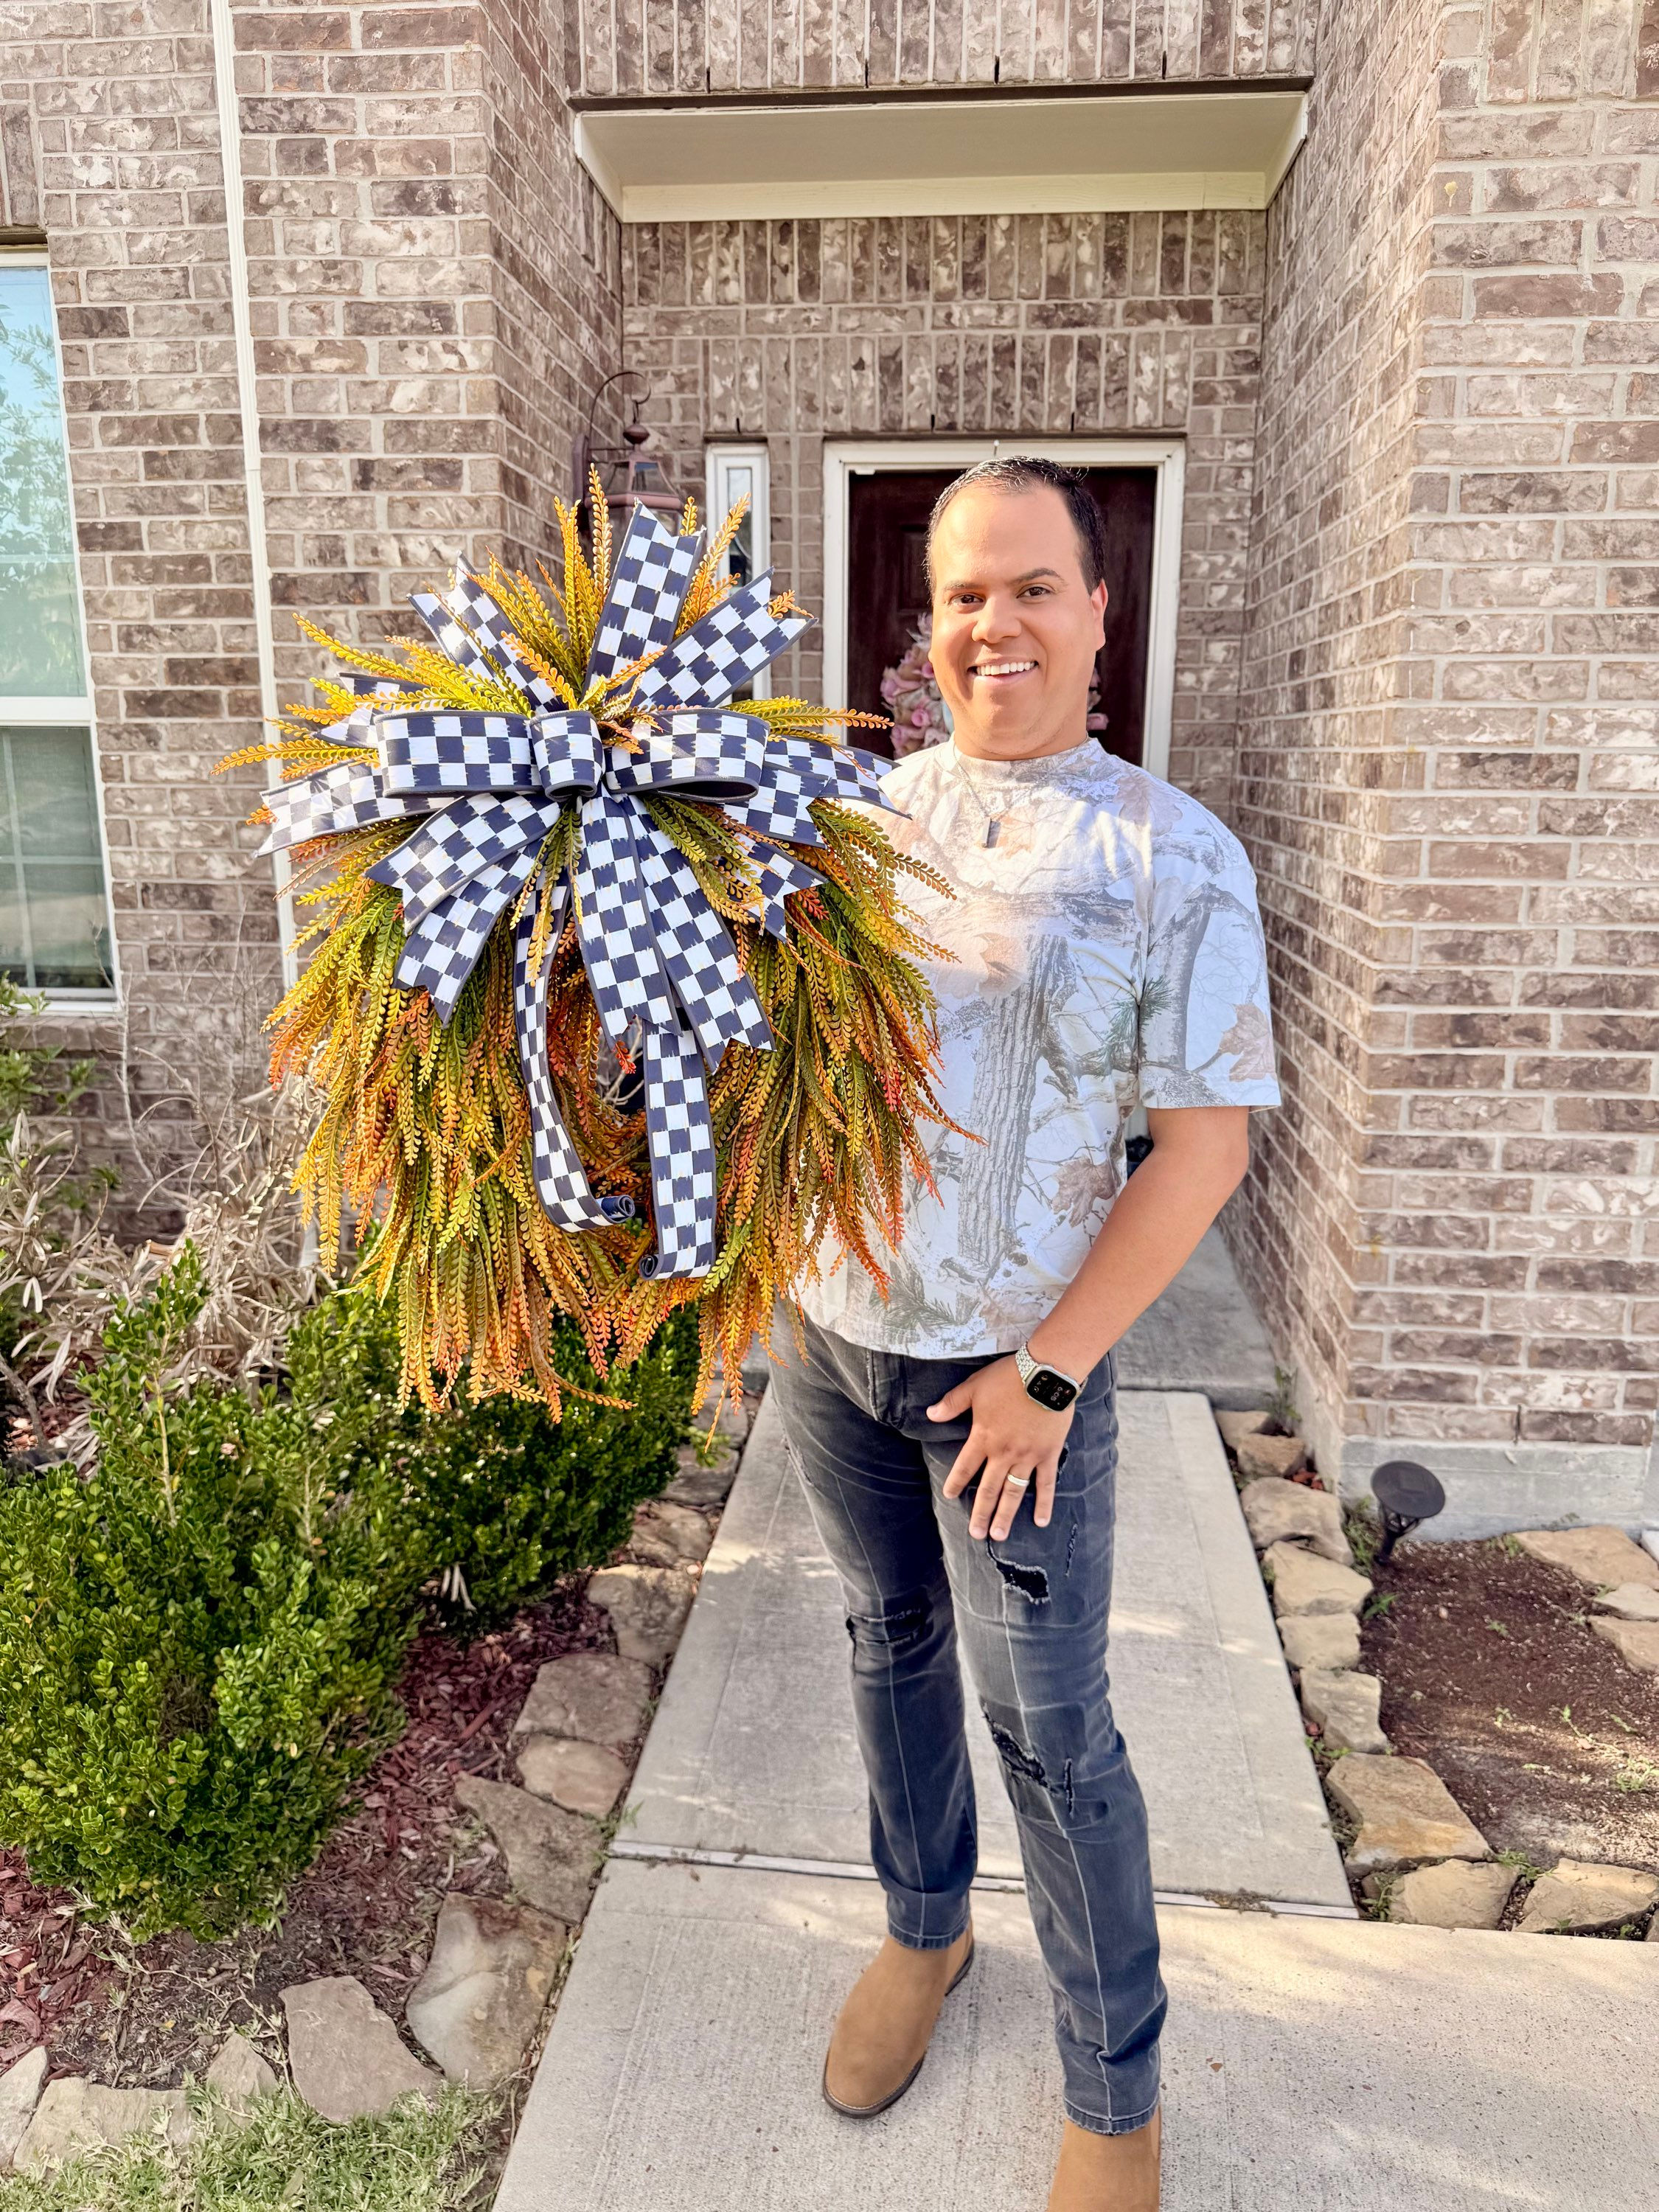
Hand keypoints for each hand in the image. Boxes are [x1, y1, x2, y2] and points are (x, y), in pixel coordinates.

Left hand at [928, 1356, 1075, 1540]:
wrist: (1046, 1373)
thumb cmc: (1009, 1378)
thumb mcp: (974, 1386)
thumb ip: (952, 1403)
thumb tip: (930, 1414)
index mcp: (983, 1437)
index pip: (965, 1466)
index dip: (956, 1482)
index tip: (949, 1496)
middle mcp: (1003, 1452)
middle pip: (988, 1488)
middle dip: (980, 1512)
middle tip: (976, 1534)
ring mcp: (1027, 1456)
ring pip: (1014, 1492)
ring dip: (1005, 1515)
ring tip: (998, 1535)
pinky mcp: (1048, 1454)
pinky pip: (1046, 1483)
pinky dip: (1044, 1503)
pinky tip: (1041, 1522)